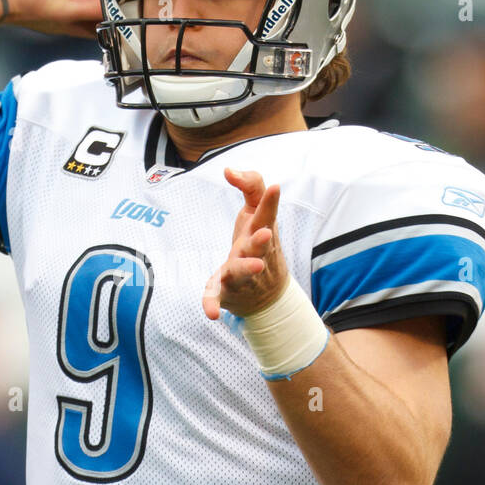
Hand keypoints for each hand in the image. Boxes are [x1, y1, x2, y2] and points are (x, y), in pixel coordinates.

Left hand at [203, 167, 290, 319]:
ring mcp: (239, 273)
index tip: (274, 188)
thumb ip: (250, 184)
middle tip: (265, 233)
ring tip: (254, 265)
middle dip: (261, 241)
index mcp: (260, 232)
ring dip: (245, 268)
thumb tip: (229, 169)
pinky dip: (213, 303)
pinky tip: (211, 314)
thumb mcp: (255, 211)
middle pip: (257, 246)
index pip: (266, 215)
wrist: (266, 294)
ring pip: (240, 271)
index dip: (269, 202)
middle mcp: (253, 253)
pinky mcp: (224, 290)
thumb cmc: (257, 242)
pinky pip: (217, 296)